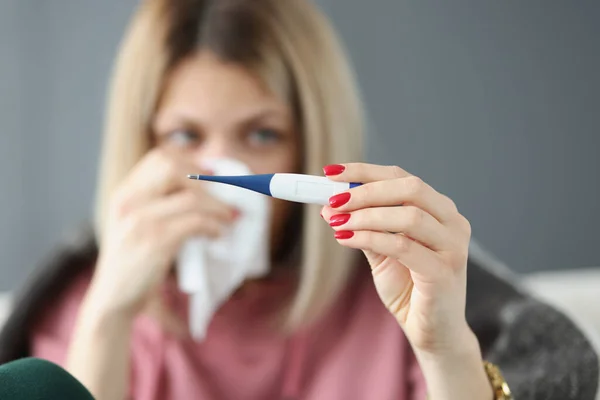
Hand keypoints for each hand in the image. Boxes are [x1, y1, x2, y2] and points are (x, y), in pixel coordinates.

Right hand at [88, 149, 236, 318]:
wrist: (112, 300)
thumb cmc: (133, 263)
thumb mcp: (136, 226)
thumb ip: (159, 206)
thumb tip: (206, 191)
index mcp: (124, 193)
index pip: (160, 158)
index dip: (192, 163)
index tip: (212, 178)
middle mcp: (129, 201)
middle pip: (174, 168)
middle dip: (207, 182)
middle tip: (225, 199)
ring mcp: (139, 220)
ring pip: (191, 197)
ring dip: (218, 207)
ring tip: (229, 219)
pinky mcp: (154, 241)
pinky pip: (195, 222)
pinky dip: (213, 226)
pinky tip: (217, 235)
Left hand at [321, 163, 472, 354]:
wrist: (432, 332)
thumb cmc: (410, 289)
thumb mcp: (382, 252)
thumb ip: (362, 227)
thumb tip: (329, 206)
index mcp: (440, 210)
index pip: (402, 177)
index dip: (365, 171)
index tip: (331, 172)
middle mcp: (452, 222)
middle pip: (410, 188)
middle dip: (365, 191)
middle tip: (333, 200)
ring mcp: (453, 247)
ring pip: (408, 215)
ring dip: (365, 215)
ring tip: (336, 222)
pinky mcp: (444, 272)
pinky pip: (402, 246)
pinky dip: (369, 238)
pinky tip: (345, 239)